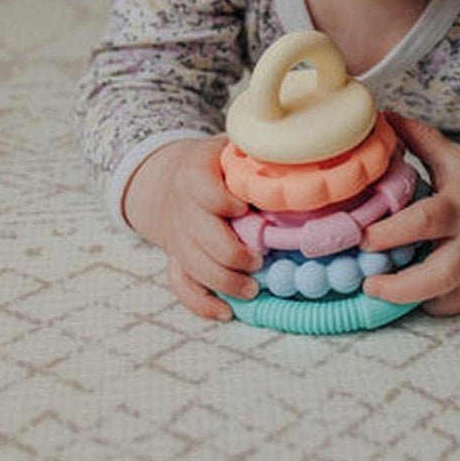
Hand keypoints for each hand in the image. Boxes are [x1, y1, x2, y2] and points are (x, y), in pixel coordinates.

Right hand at [123, 136, 261, 320]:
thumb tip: (292, 159)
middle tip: (260, 258)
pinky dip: (202, 304)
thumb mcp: (226, 148)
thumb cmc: (212, 164)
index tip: (246, 208)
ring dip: (226, 282)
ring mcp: (177, 239)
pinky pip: (182, 286)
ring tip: (253, 288)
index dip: (226, 203)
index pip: (206, 193)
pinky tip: (226, 311)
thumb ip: (251, 154)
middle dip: (235, 254)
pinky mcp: (175, 260)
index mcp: (194, 177)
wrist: (168, 179)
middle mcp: (183, 210)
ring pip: (195, 267)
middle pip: (204, 239)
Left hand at [361, 113, 459, 315]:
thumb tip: (383, 116)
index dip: (392, 232)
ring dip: (408, 299)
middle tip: (366, 281)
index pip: (427, 220)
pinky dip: (427, 303)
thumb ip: (418, 138)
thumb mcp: (453, 158)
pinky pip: (451, 306)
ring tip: (376, 290)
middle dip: (400, 284)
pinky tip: (405, 294)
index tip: (361, 236)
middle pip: (441, 272)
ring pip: (447, 296)